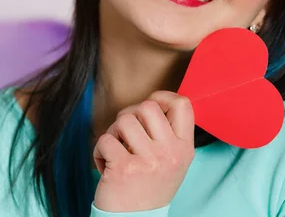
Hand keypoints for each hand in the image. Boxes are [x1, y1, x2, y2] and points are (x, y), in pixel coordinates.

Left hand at [93, 90, 194, 212]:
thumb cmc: (150, 186)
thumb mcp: (172, 160)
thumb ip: (168, 133)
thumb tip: (155, 101)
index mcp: (185, 148)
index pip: (183, 105)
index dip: (163, 97)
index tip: (151, 105)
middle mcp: (170, 153)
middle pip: (148, 106)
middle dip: (131, 115)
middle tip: (127, 133)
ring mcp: (148, 161)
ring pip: (124, 119)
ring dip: (114, 132)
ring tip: (116, 150)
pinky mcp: (125, 169)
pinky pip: (105, 139)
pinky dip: (100, 150)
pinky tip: (107, 164)